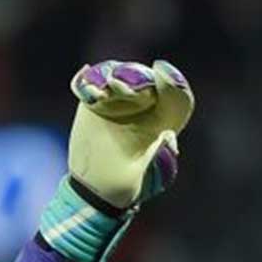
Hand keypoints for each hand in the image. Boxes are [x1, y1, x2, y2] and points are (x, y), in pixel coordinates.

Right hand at [37, 58, 193, 261]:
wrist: (96, 189)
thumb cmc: (126, 185)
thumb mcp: (148, 179)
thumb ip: (159, 160)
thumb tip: (168, 137)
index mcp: (164, 119)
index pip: (176, 93)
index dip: (172, 81)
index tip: (161, 72)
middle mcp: (144, 104)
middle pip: (144, 78)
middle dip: (134, 77)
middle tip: (119, 86)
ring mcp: (117, 100)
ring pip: (117, 75)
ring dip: (108, 76)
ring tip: (99, 91)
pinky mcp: (93, 103)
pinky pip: (89, 84)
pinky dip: (86, 81)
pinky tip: (85, 86)